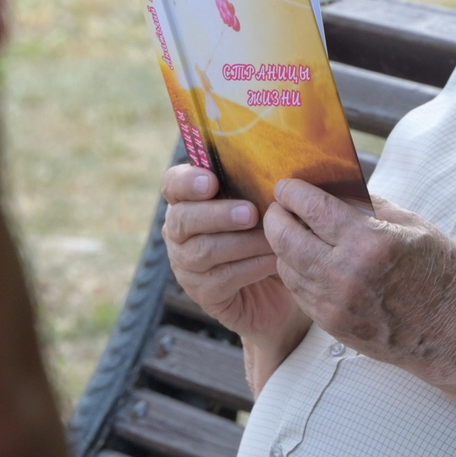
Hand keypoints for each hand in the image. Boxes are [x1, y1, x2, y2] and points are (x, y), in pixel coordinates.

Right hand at [160, 165, 311, 354]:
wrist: (282, 285)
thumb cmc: (269, 232)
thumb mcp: (263, 205)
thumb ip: (256, 184)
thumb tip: (276, 162)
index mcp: (188, 201)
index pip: (173, 184)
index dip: (187, 182)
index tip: (211, 181)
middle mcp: (179, 232)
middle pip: (183, 219)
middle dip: (217, 214)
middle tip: (250, 213)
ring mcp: (186, 265)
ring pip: (203, 251)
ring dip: (241, 242)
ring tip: (271, 238)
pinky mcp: (202, 293)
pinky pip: (221, 279)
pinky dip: (251, 267)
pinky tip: (274, 261)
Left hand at [263, 180, 455, 387]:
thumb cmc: (445, 276)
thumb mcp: (415, 227)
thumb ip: (370, 205)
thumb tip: (336, 186)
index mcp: (371, 243)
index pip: (312, 209)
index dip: (292, 192)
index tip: (287, 185)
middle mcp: (347, 276)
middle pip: (285, 238)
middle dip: (277, 217)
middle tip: (281, 206)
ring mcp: (336, 306)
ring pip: (286, 267)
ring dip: (282, 245)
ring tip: (292, 231)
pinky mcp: (333, 326)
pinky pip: (299, 292)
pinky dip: (295, 272)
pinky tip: (305, 260)